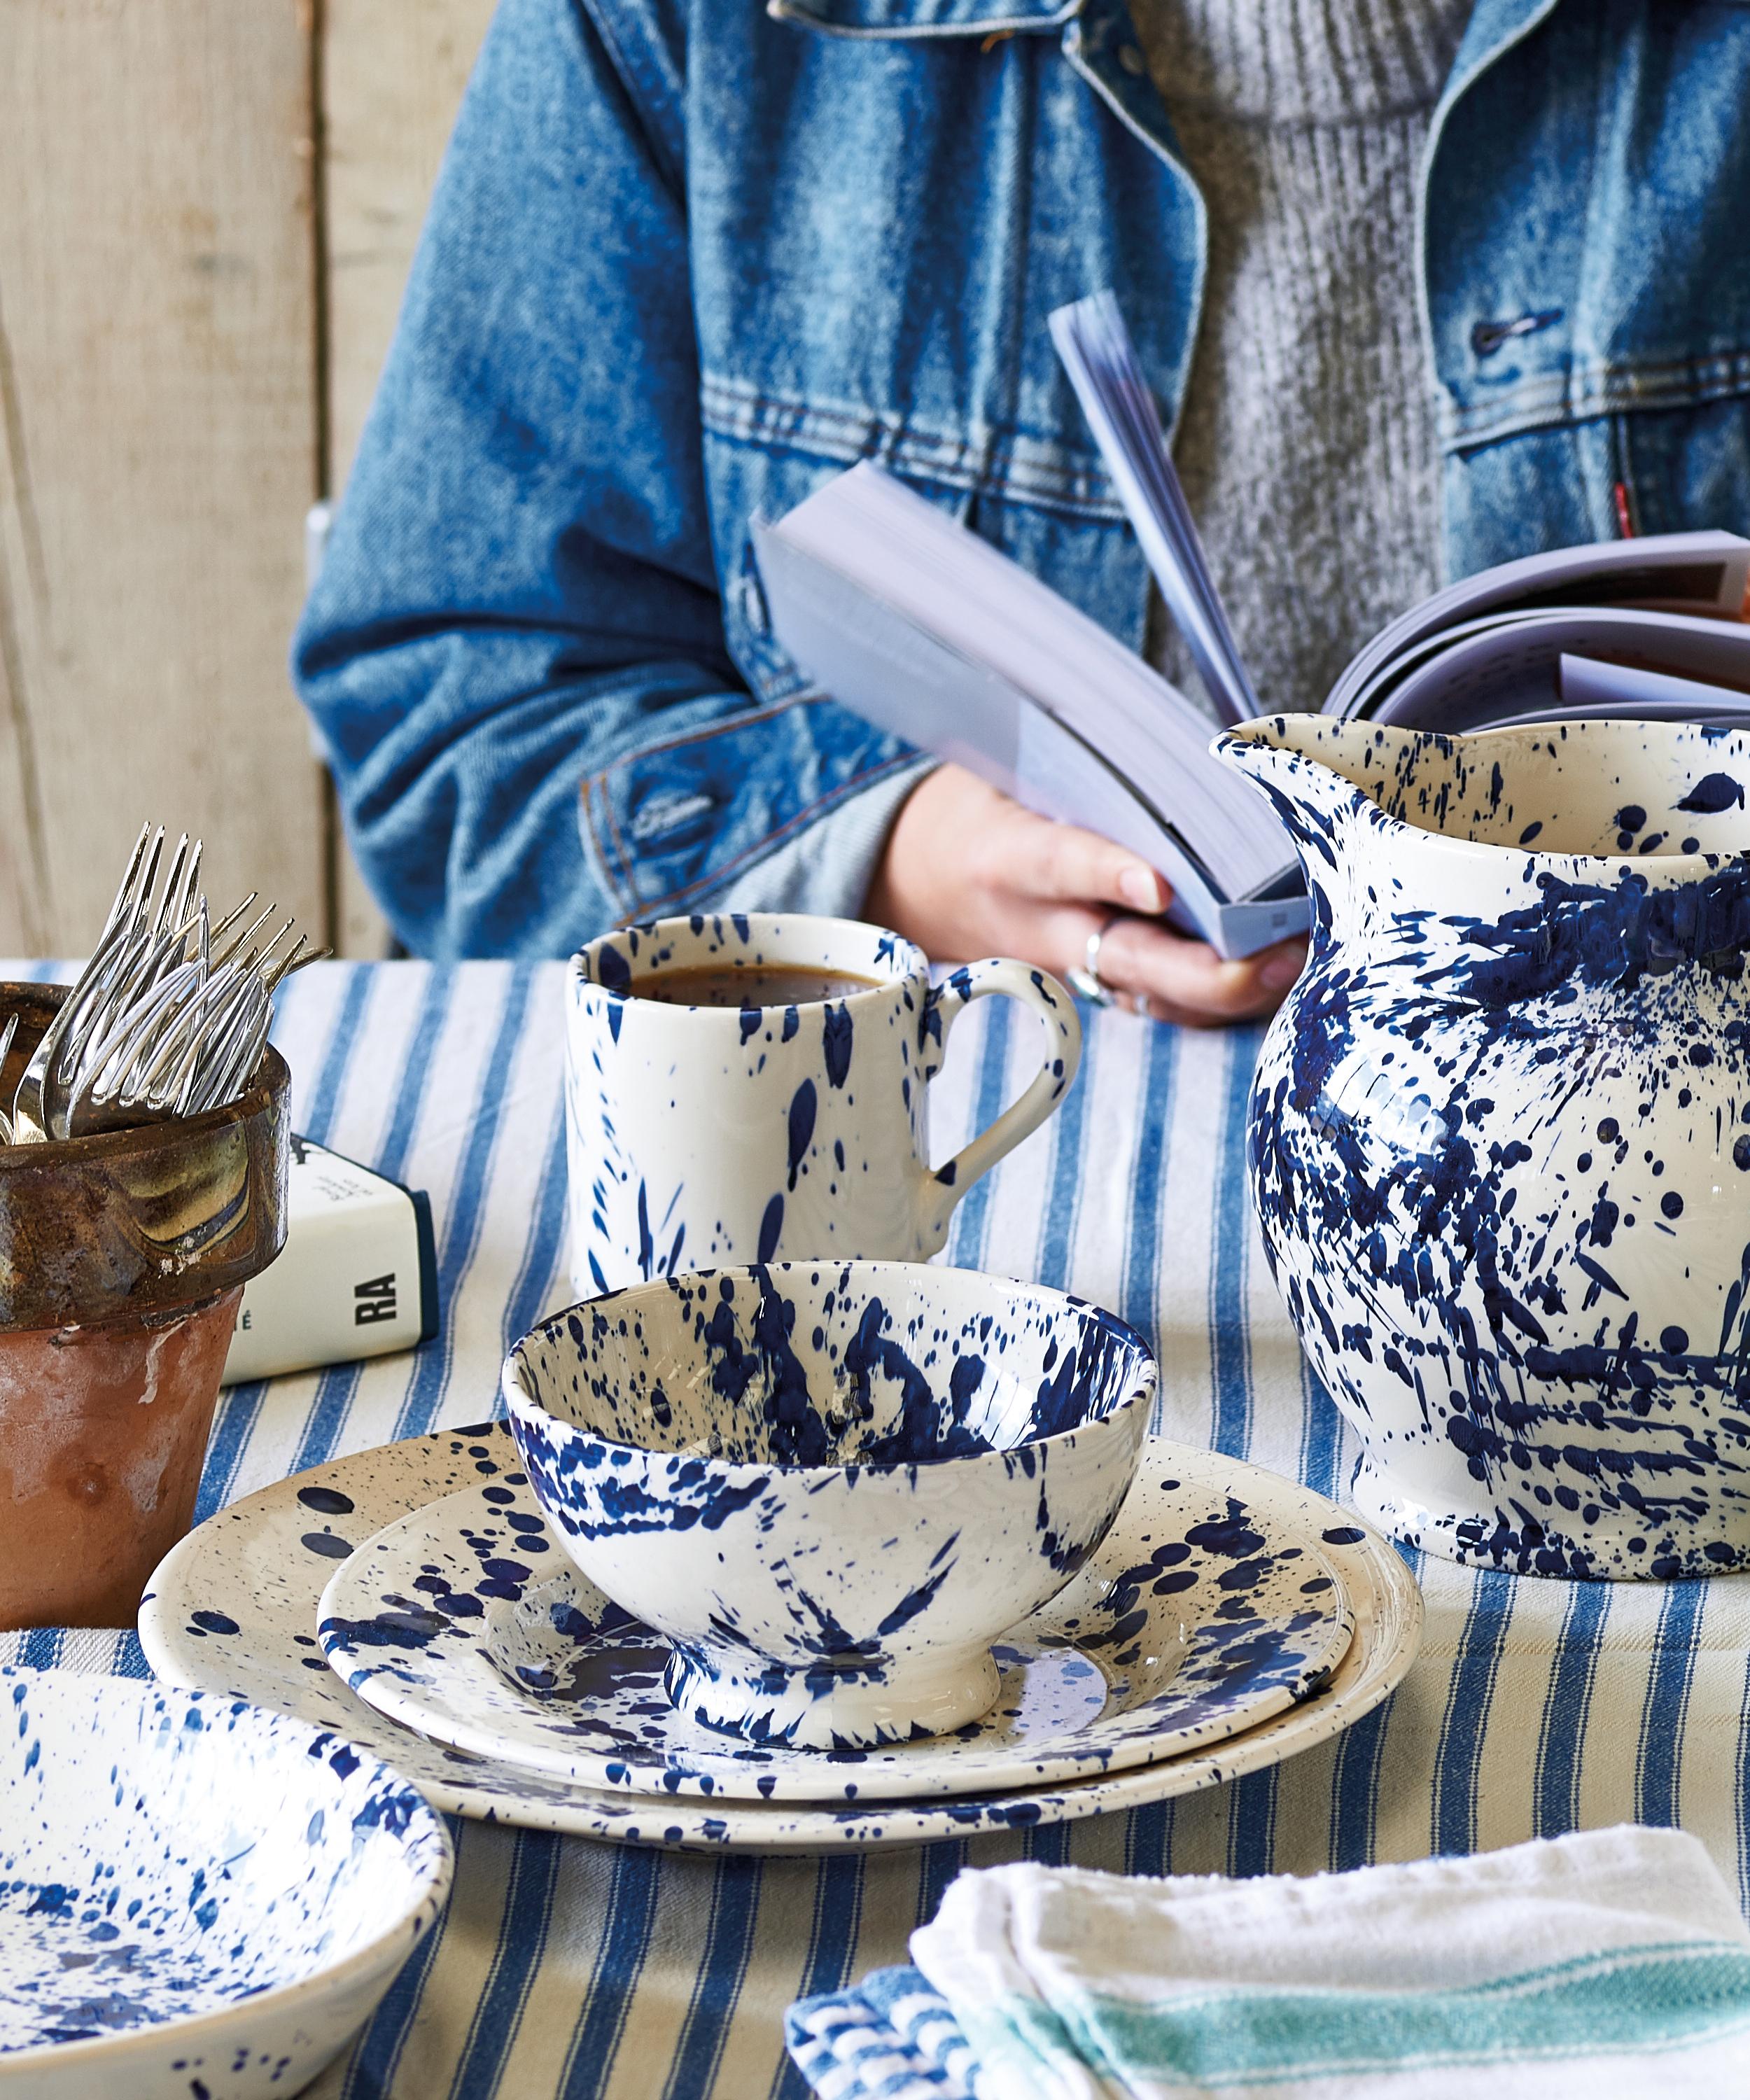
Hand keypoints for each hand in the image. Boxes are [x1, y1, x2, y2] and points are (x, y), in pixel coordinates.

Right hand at [864, 766, 1305, 1027]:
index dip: (1109, 874)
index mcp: (1007, 859)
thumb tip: (1189, 737)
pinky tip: (1276, 975)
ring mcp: (1073, 967)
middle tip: (1274, 957)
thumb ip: (1086, 767)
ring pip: (1155, 997)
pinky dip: (1219, 999)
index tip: (1158, 885)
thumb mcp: (1007, 769)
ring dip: (1228, 993)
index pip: (1060, 865)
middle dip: (1203, 973)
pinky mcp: (1098, 986)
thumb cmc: (987, 809)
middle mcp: (1043, 927)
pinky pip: (1162, 1004)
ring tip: (1299, 963)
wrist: (921, 884)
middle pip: (1127, 960)